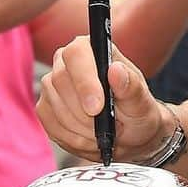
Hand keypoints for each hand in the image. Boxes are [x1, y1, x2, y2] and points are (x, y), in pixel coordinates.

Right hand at [37, 36, 167, 161]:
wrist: (131, 133)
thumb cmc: (138, 111)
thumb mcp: (142, 102)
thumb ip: (131, 87)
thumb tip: (115, 70)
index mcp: (93, 49)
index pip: (77, 54)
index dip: (84, 82)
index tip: (97, 108)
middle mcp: (66, 62)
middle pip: (60, 82)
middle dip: (85, 113)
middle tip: (111, 126)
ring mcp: (51, 85)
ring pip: (54, 107)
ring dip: (82, 128)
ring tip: (105, 131)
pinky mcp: (45, 108)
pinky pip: (50, 125)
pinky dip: (73, 138)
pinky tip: (91, 138)